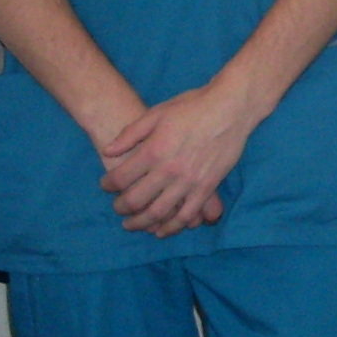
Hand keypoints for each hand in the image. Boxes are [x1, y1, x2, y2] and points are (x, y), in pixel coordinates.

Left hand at [99, 83, 254, 235]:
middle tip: (117, 207)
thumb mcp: (157, 113)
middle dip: (121, 207)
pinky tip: (162, 230)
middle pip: (136, 200)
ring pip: (159, 213)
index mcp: (153, 150)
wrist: (230, 108)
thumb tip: (107, 151)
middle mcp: (169, 170)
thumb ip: (130, 134)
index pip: (121, 178)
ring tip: (132, 224)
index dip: (108, 185)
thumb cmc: (192, 106)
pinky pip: (187, 215)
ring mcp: (189, 181)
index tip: (105, 185)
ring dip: (141, 223)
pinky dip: (172, 227)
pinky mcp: (207, 188)